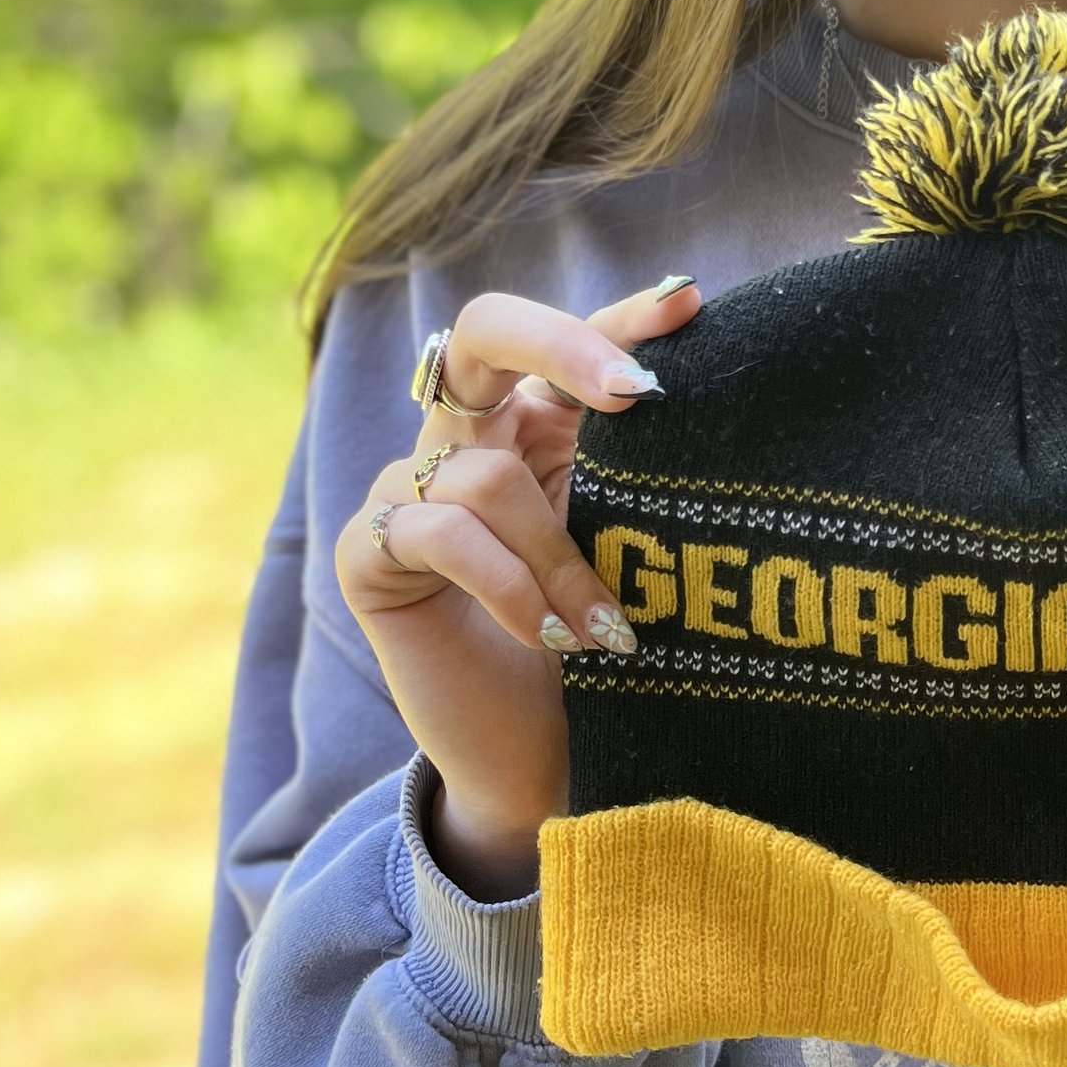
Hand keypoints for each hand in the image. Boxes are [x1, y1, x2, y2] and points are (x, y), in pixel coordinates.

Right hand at [335, 276, 703, 896]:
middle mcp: (465, 440)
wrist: (543, 761)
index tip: (689, 305)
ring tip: (606, 630)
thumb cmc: (600, 652)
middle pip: (485, 332)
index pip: (571, 342)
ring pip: (487, 472)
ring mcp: (409, 493)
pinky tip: (546, 635)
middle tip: (636, 394)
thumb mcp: (632, 549)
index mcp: (533, 424)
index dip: (624, 313)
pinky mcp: (370, 555)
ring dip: (561, 558)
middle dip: (562, 344)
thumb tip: (696, 388)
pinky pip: (439, 532)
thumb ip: (644, 471)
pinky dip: (506, 584)